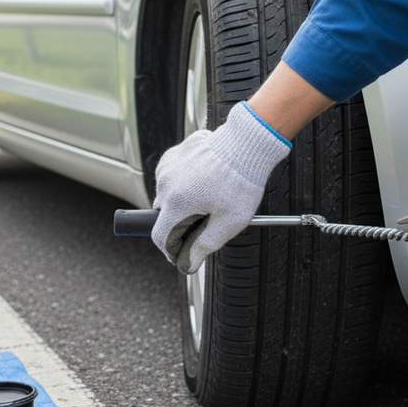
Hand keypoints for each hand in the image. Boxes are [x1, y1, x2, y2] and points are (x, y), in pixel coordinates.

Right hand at [152, 102, 290, 273]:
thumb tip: (188, 263)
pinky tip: (206, 181)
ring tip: (210, 198)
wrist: (248, 143)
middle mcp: (166, 183)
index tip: (183, 254)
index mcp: (176, 202)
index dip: (171, 251)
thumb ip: (204, 245)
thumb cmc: (242, 179)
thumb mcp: (228, 222)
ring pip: (168, 195)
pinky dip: (185, 183)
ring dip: (182, 202)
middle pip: (163, 215)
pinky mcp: (174, 154)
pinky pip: (173, 177)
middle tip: (206, 222)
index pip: (160, 237)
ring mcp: (168, 166)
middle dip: (180, 224)